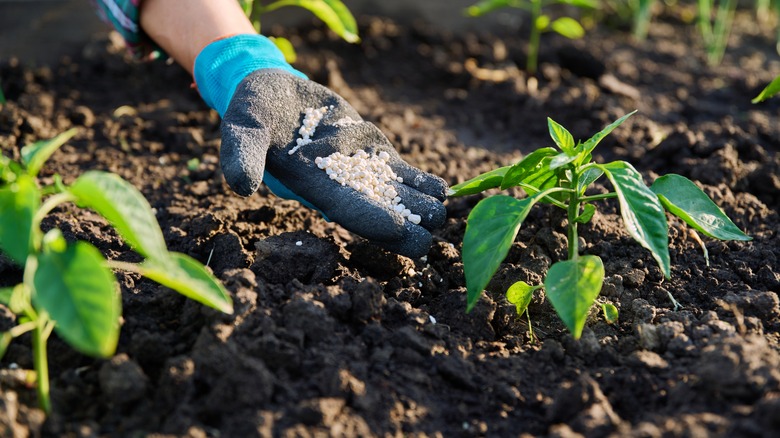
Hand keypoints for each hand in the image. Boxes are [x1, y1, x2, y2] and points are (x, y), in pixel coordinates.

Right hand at [219, 69, 446, 257]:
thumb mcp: (241, 126)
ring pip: (396, 194)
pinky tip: (445, 191)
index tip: (407, 234)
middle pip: (379, 211)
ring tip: (446, 210)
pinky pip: (400, 173)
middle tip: (437, 231)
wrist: (271, 91)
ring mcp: (358, 169)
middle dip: (408, 223)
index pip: (349, 211)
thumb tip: (241, 186)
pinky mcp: (371, 152)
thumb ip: (241, 155)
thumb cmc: (252, 110)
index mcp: (311, 185)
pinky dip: (421, 182)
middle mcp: (339, 184)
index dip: (378, 222)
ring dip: (420, 204)